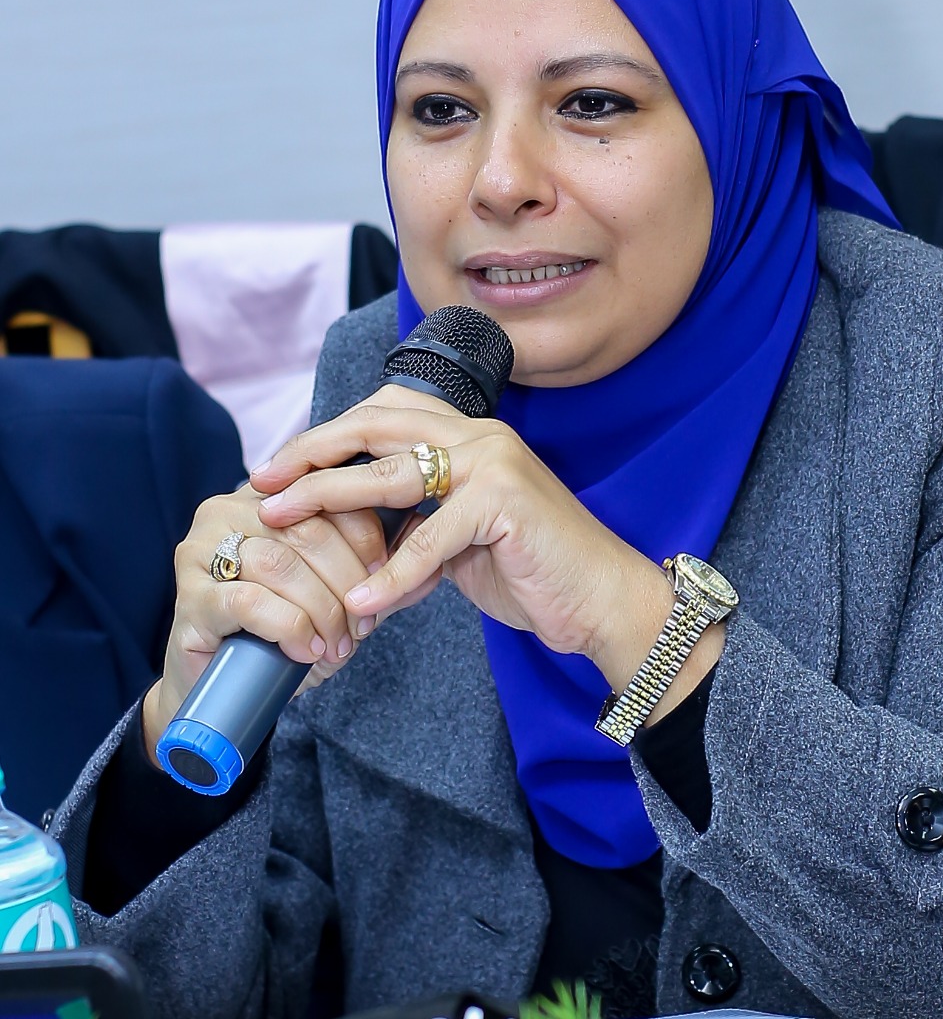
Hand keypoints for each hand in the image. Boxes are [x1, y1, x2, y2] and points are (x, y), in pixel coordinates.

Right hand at [142, 481, 387, 764]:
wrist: (217, 689)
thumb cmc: (280, 635)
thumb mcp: (336, 599)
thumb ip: (378, 577)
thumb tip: (433, 567)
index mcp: (266, 496)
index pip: (328, 494)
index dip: (367, 538)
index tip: (384, 580)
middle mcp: (227, 510)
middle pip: (308, 528)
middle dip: (348, 581)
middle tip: (364, 625)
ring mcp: (200, 551)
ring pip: (280, 563)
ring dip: (322, 608)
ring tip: (339, 644)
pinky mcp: (189, 596)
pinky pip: (251, 601)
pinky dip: (290, 627)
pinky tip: (308, 651)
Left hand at [251, 395, 678, 695]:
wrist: (603, 600)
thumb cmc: (532, 572)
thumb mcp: (458, 544)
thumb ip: (412, 529)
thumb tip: (355, 545)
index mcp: (468, 437)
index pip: (383, 417)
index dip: (327, 437)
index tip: (278, 466)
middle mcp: (479, 437)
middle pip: (376, 427)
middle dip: (312, 451)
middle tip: (263, 480)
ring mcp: (494, 463)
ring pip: (391, 474)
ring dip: (329, 498)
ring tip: (283, 521)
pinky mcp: (506, 503)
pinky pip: (431, 539)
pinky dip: (392, 575)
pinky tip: (361, 602)